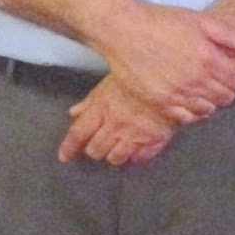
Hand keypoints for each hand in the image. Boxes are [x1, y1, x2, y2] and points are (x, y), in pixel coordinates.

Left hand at [58, 75, 175, 165]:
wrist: (171, 82)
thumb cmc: (137, 76)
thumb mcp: (109, 83)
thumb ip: (90, 100)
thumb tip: (73, 112)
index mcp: (101, 110)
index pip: (78, 133)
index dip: (69, 146)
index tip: (64, 157)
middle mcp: (114, 128)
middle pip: (95, 149)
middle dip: (93, 149)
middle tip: (95, 145)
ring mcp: (133, 138)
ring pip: (115, 158)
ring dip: (112, 154)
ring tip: (115, 148)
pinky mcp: (152, 143)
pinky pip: (138, 159)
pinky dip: (134, 158)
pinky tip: (135, 153)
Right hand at [103, 3, 234, 123]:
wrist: (123, 31)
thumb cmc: (160, 21)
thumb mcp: (197, 20)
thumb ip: (227, 34)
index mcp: (208, 59)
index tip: (234, 74)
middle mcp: (195, 80)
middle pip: (225, 97)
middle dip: (226, 90)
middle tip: (219, 81)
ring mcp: (177, 95)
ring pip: (207, 109)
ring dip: (211, 101)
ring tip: (203, 90)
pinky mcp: (160, 104)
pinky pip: (186, 117)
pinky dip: (192, 112)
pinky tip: (188, 100)